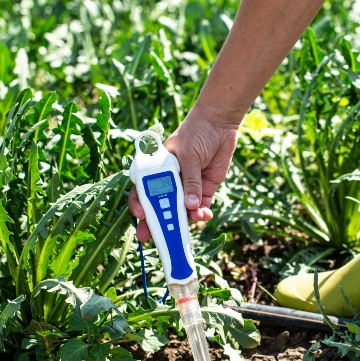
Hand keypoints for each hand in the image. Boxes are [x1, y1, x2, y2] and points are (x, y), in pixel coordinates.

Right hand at [128, 103, 238, 240]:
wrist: (220, 123)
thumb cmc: (196, 132)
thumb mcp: (188, 155)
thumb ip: (189, 181)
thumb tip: (190, 205)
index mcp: (157, 169)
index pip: (143, 190)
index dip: (139, 204)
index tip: (141, 215)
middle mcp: (170, 180)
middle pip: (160, 205)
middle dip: (157, 222)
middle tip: (154, 238)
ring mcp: (187, 186)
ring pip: (181, 210)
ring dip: (185, 219)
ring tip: (192, 220)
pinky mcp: (205, 189)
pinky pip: (200, 207)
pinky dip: (202, 213)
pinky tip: (205, 215)